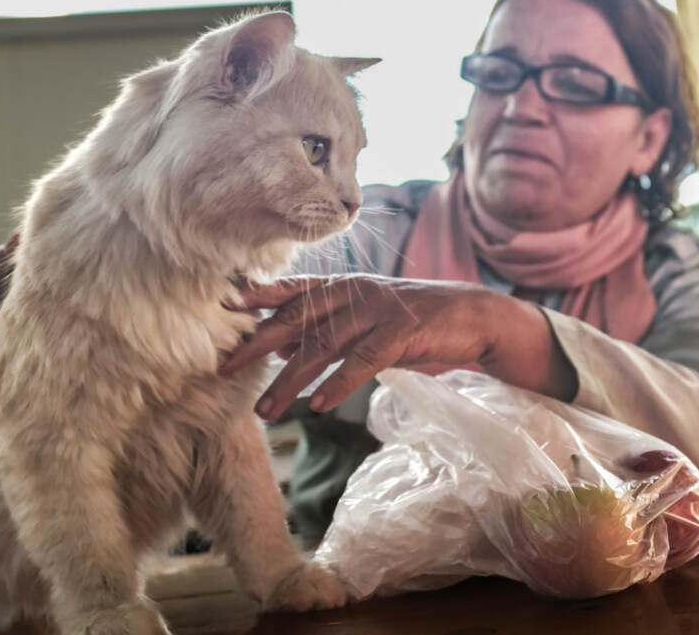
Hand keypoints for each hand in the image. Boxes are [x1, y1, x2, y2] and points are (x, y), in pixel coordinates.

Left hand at [218, 274, 575, 419]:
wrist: (473, 318)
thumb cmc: (416, 323)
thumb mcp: (366, 322)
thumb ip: (328, 328)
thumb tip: (282, 343)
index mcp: (345, 288)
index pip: (294, 291)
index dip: (259, 297)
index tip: (225, 306)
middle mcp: (355, 294)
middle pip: (296, 319)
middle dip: (257, 345)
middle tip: (224, 368)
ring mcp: (377, 311)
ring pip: (322, 346)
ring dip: (289, 381)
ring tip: (266, 409)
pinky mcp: (400, 333)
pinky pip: (361, 361)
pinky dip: (337, 384)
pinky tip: (316, 406)